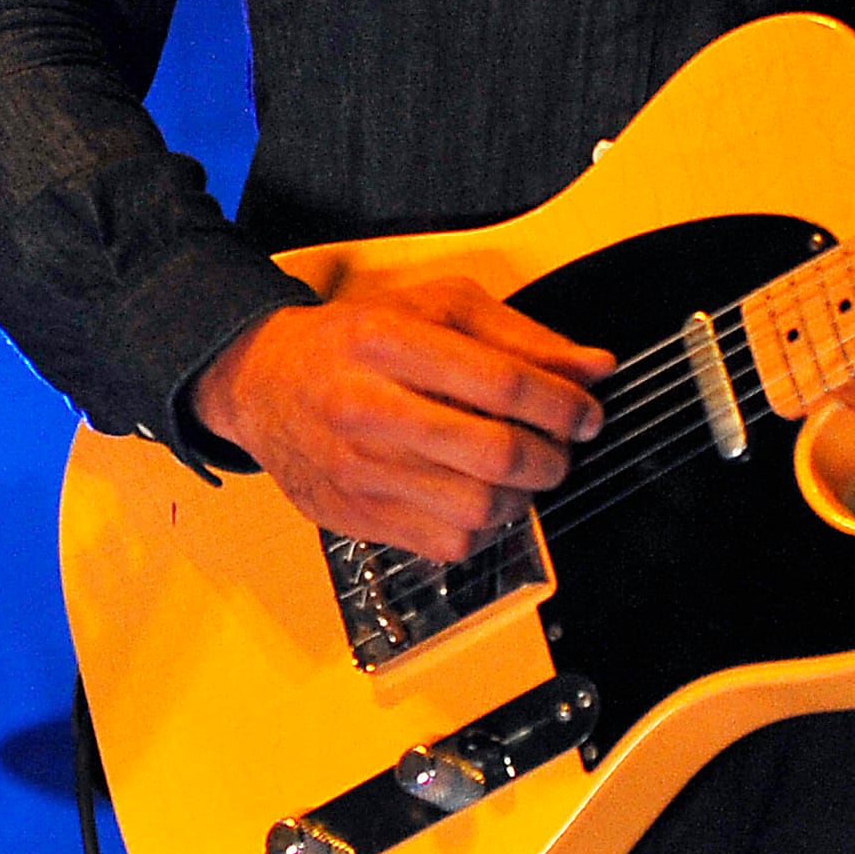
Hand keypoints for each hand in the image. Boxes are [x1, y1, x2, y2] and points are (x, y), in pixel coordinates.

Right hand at [186, 272, 613, 564]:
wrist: (261, 381)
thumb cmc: (353, 341)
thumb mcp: (434, 308)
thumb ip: (519, 336)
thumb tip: (594, 366)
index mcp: (390, 341)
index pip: (503, 381)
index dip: (563, 404)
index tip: (586, 413)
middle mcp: (368, 406)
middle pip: (495, 452)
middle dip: (551, 458)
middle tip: (558, 449)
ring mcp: (358, 468)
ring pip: (478, 508)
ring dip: (521, 497)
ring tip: (518, 474)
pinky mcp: (354, 515)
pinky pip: (448, 544)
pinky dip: (482, 529)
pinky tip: (476, 498)